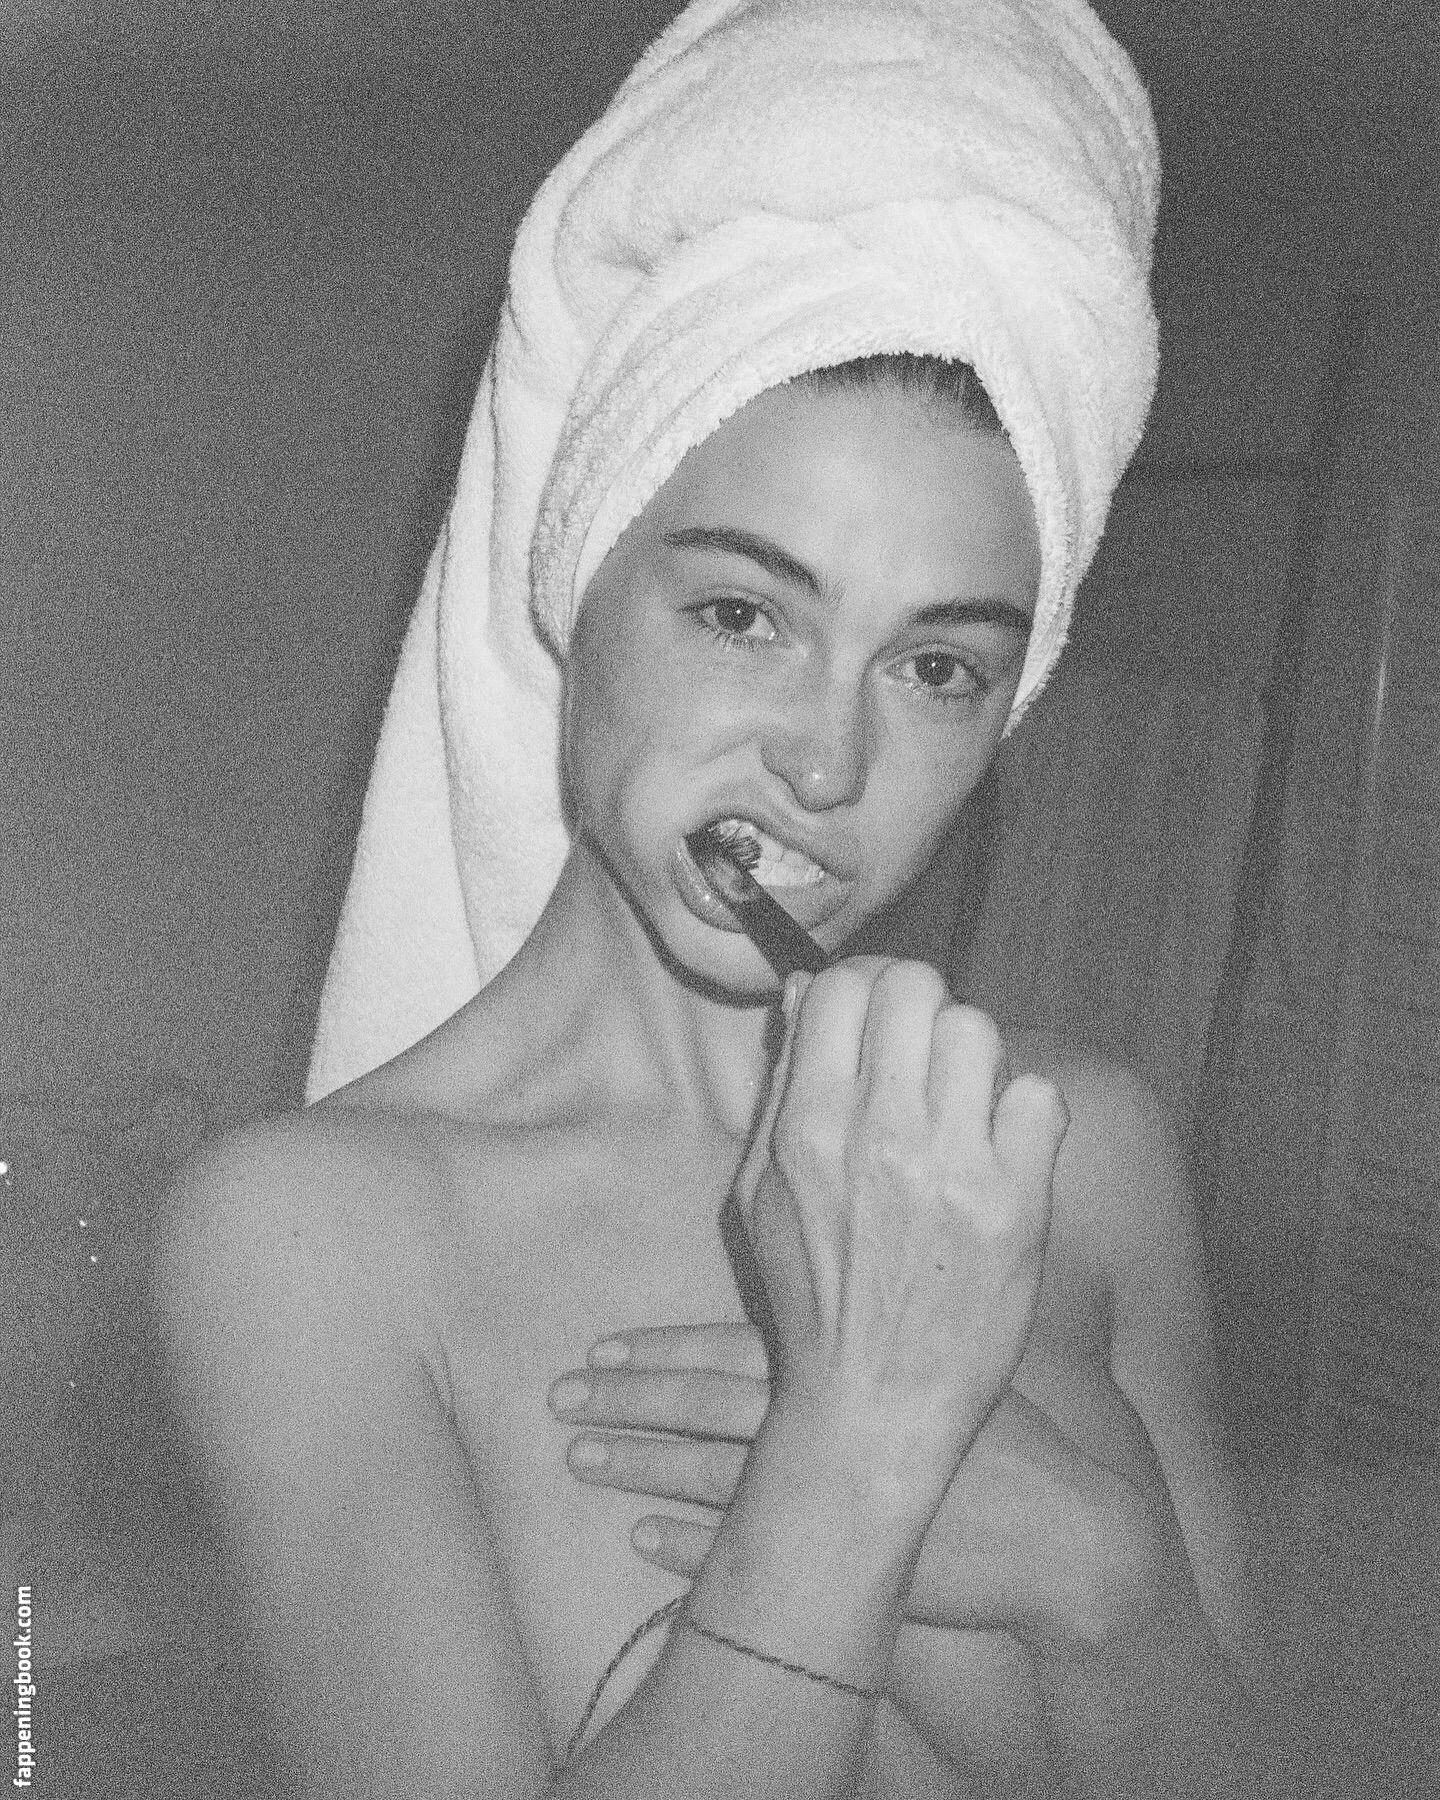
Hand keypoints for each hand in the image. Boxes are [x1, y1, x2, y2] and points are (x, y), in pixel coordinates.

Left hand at [550, 1321, 1177, 1641]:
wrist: (1064, 1527)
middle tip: (560, 1400)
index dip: (661, 1349)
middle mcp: (817, 1419)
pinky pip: (741, 1551)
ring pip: (705, 1474)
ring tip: (578, 1459)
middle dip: (628, 1400)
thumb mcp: (968, 1330)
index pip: (730, 1349)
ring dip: (637, 1463)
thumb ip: (910, 1278)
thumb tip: (875, 1213)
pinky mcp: (834, 1554)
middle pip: (701, 1406)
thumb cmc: (1021, 1426)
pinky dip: (683, 1542)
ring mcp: (820, 1491)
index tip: (602, 1351)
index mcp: (841, 1360)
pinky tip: (636, 1541)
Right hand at [732, 959, 1065, 1509]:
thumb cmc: (810, 1296)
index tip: (875, 1019)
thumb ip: (782, 1086)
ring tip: (963, 1105)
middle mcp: (879, 1133)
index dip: (864, 988)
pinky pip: (1040, 1096)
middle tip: (921, 1055)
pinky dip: (1025, 1112)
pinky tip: (1002, 1149)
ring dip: (971, 1057)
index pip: (843, 984)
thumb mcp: (760, 1190)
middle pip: (916, 987)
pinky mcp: (1016, 1205)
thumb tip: (806, 992)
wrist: (872, 1404)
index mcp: (808, 1125)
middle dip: (919, 1008)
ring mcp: (953, 1167)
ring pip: (978, 1029)